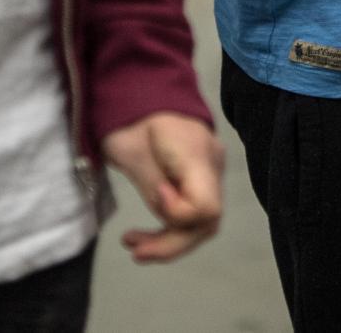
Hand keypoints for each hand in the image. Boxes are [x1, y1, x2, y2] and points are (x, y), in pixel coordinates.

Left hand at [101, 111, 224, 262]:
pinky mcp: (202, 176)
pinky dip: (173, 227)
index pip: (206, 206)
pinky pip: (195, 211)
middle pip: (208, 220)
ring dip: (171, 240)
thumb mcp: (129, 151)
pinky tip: (149, 233)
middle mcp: (211, 162)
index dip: (177, 214)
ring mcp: (210, 169)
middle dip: (172, 243)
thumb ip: (152, 185)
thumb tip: (166, 214)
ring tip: (135, 244)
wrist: (145, 88)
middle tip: (135, 251)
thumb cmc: (131, 117)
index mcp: (194, 152)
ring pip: (204, 221)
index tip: (155, 195)